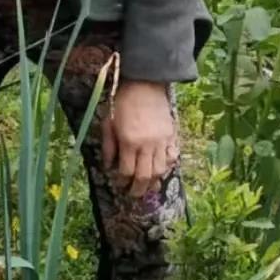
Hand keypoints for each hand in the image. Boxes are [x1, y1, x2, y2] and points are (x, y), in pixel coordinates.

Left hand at [102, 79, 177, 199]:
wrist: (145, 84)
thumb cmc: (123, 102)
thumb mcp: (108, 123)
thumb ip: (108, 146)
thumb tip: (109, 166)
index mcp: (129, 142)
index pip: (126, 171)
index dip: (122, 182)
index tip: (119, 185)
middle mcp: (146, 145)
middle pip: (144, 176)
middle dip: (138, 189)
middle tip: (133, 195)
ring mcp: (161, 141)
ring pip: (159, 171)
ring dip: (153, 182)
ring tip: (147, 187)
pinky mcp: (171, 136)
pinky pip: (171, 158)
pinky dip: (166, 167)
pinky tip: (160, 171)